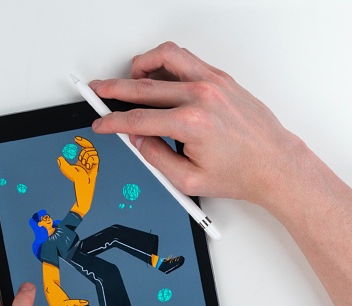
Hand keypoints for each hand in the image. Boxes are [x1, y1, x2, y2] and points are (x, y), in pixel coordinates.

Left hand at [57, 136, 98, 181]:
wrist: (83, 185)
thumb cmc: (76, 179)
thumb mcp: (67, 170)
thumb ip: (63, 164)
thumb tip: (59, 158)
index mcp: (83, 158)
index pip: (84, 146)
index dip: (82, 141)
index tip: (76, 139)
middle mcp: (89, 159)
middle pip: (89, 146)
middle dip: (84, 151)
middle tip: (80, 158)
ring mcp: (93, 161)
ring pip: (92, 151)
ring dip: (86, 156)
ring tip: (84, 164)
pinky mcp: (96, 165)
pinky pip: (95, 157)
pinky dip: (90, 161)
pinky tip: (88, 167)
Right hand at [90, 41, 303, 207]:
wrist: (274, 164)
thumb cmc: (241, 172)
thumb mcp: (188, 179)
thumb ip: (156, 158)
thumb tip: (137, 141)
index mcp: (191, 123)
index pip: (137, 119)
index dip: (112, 122)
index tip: (102, 124)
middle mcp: (201, 96)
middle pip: (143, 86)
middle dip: (113, 89)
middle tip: (97, 91)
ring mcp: (212, 82)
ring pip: (165, 58)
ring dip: (141, 66)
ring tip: (130, 79)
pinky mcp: (221, 78)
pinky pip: (185, 59)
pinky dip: (165, 63)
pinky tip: (158, 77)